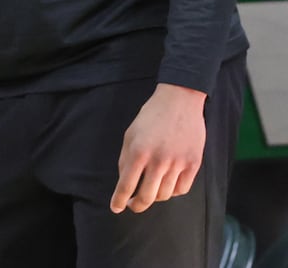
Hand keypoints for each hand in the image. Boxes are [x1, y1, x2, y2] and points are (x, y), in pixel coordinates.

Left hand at [111, 83, 206, 213]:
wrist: (179, 102)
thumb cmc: (151, 117)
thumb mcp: (130, 135)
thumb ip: (126, 159)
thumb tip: (125, 181)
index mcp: (138, 152)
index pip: (126, 184)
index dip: (119, 200)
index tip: (115, 208)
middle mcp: (158, 161)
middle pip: (147, 196)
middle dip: (137, 205)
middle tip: (133, 205)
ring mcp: (178, 164)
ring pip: (164, 194)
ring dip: (154, 197)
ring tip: (149, 191)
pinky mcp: (194, 164)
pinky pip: (182, 189)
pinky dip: (172, 191)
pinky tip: (166, 186)